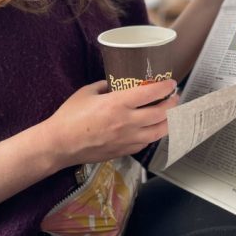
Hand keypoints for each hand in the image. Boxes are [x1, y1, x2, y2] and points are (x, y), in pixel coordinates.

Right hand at [43, 79, 178, 167]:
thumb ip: (105, 86)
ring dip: (168, 121)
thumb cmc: (70, 116)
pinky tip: (153, 129)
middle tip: (175, 97)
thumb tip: (115, 84)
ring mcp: (127, 139)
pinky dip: (153, 135)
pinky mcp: (123, 151)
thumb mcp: (87, 92)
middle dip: (172, 104)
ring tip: (171, 114)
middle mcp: (127, 122)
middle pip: (160, 113)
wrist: (60, 144)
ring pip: (158, 132)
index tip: (171, 83)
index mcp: (117, 104)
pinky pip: (145, 143)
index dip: (165, 87)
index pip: (150, 94)